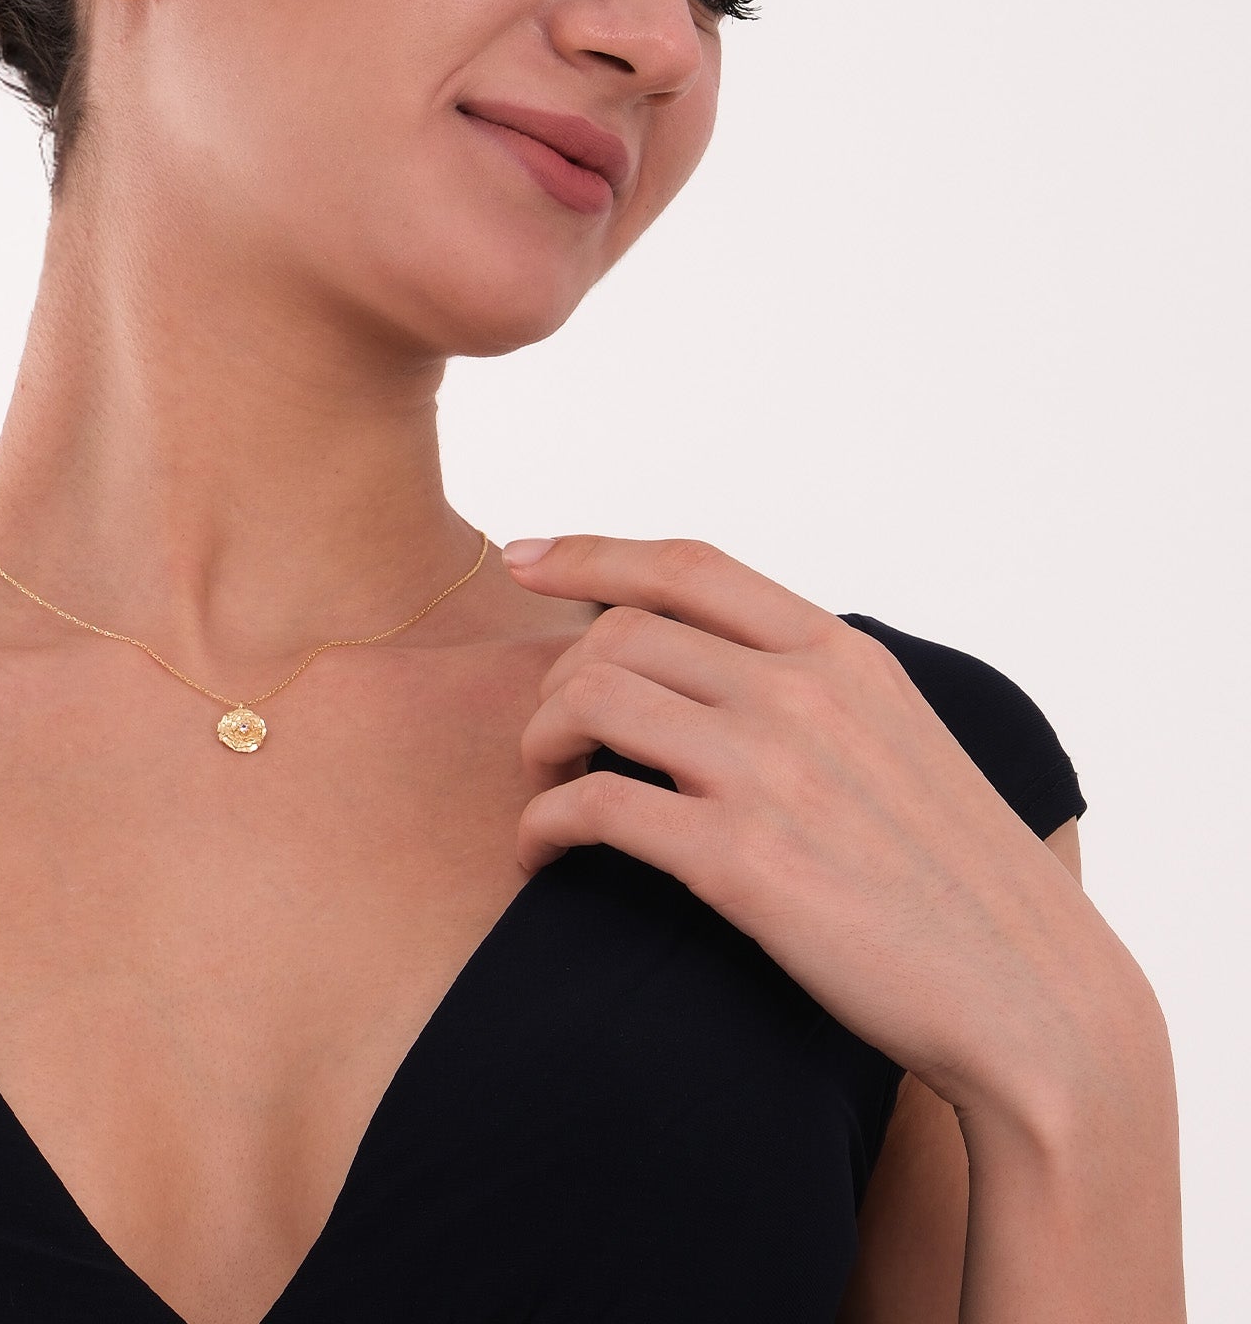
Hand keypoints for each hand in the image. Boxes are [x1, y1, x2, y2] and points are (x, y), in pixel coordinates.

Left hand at [503, 533, 1126, 1116]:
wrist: (1034, 1004)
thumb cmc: (960, 885)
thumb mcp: (899, 741)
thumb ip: (812, 691)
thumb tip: (718, 665)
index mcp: (843, 656)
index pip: (689, 566)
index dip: (591, 553)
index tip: (523, 559)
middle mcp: (802, 694)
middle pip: (620, 634)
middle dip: (558, 678)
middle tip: (550, 737)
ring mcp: (770, 771)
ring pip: (591, 699)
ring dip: (540, 740)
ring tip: (544, 786)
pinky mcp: (740, 860)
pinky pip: (594, 805)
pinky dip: (541, 823)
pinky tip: (539, 854)